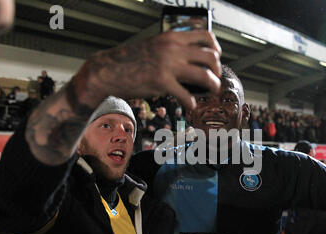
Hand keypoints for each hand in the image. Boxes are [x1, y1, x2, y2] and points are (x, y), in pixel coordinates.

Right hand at [74, 30, 221, 111]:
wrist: (108, 71)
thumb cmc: (129, 60)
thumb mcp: (154, 45)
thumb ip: (172, 48)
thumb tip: (190, 58)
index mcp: (171, 37)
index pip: (206, 37)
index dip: (216, 49)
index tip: (216, 59)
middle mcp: (173, 49)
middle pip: (211, 57)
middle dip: (217, 70)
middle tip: (215, 79)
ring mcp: (168, 66)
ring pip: (204, 76)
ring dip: (212, 86)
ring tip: (211, 91)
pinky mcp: (162, 83)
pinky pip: (187, 96)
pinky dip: (191, 103)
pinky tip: (190, 105)